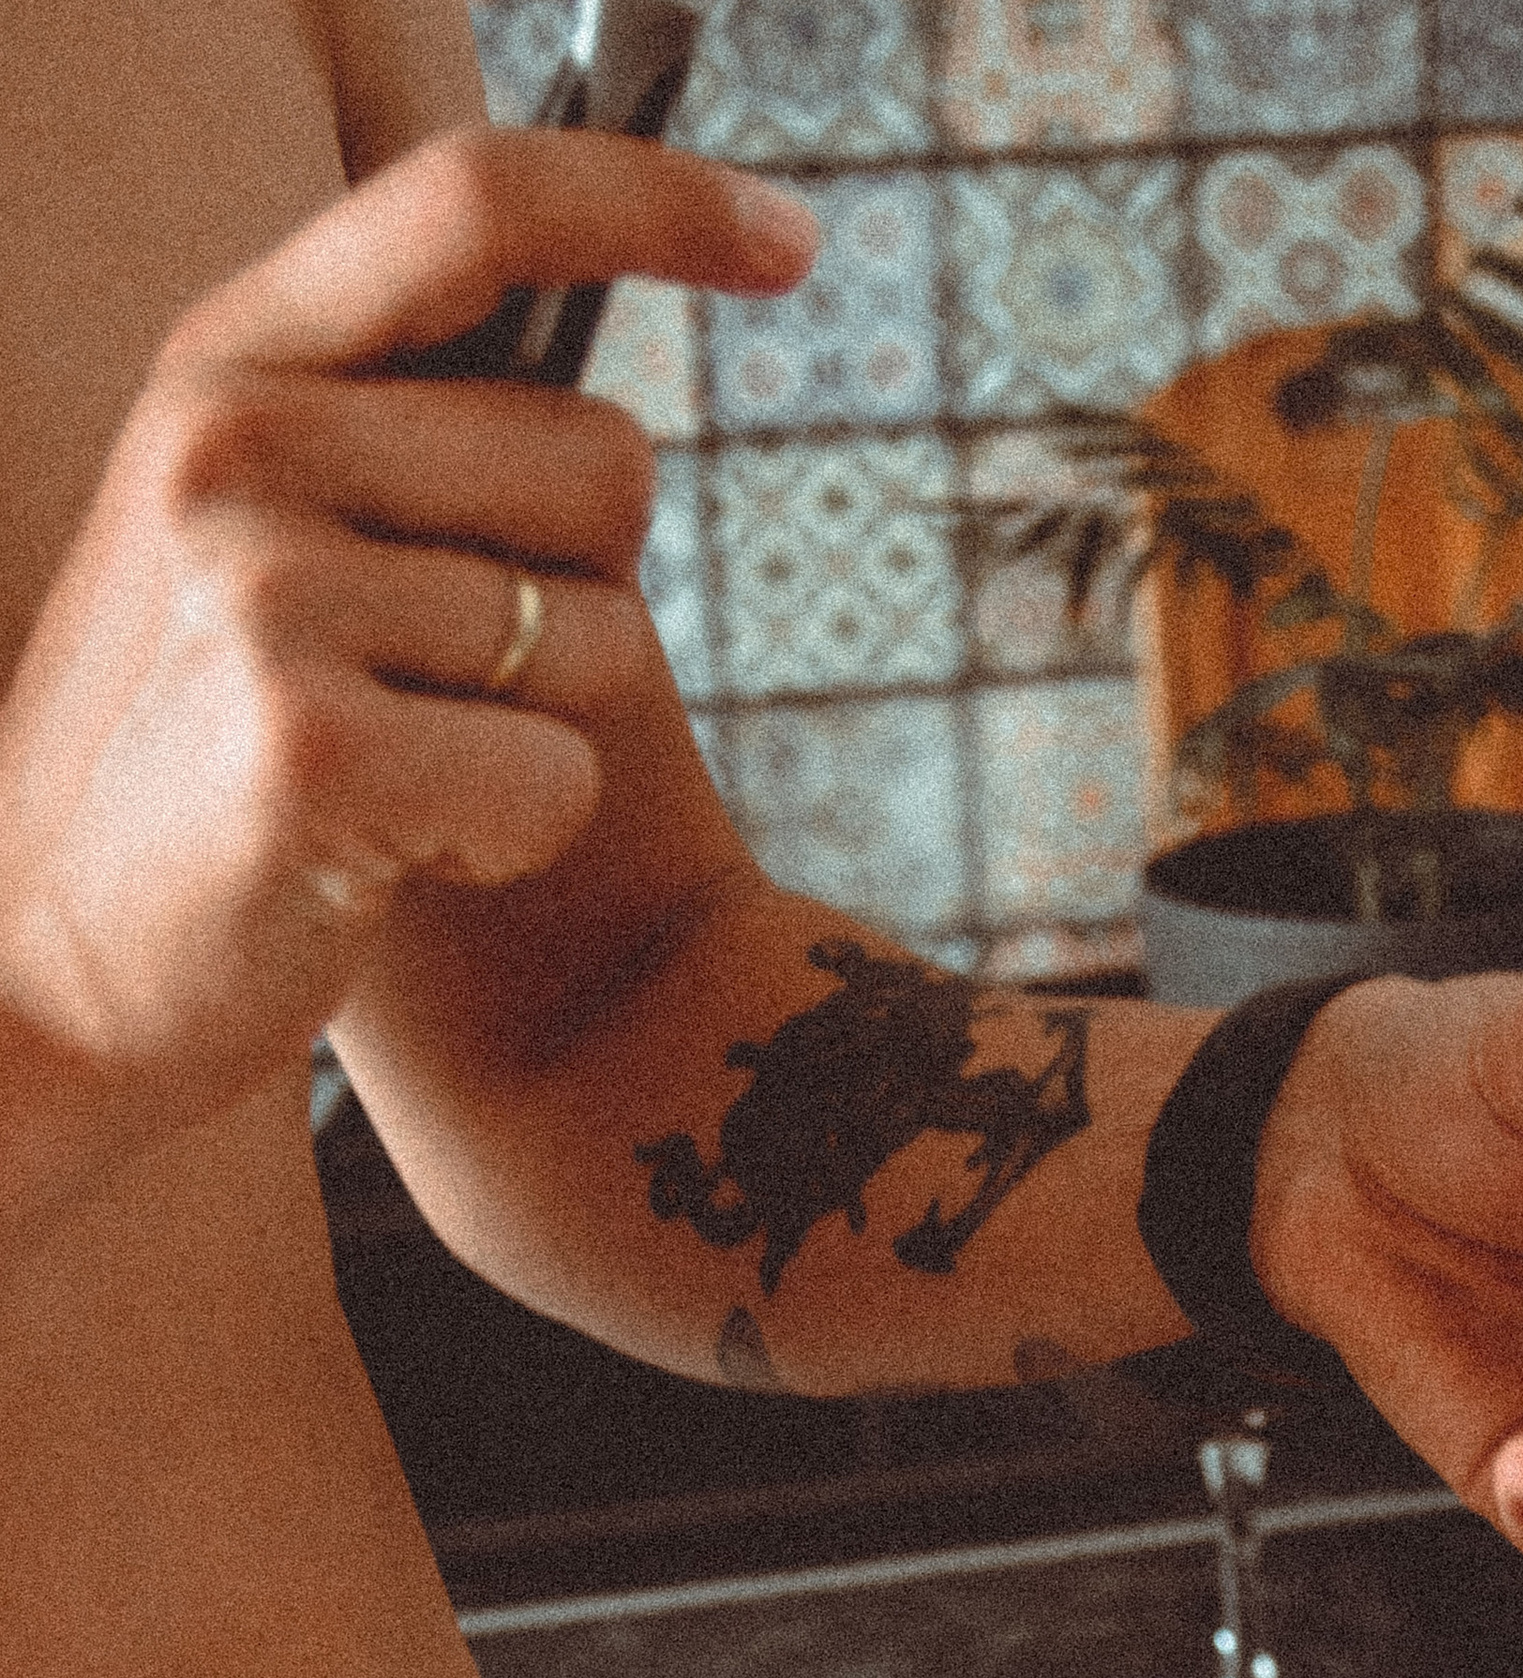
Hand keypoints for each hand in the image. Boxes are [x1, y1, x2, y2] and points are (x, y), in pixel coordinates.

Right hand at [0, 126, 814, 1205]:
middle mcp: (235, 441)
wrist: (36, 975)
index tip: (791, 236)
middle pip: (607, 466)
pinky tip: (390, 858)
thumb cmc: (195, 772)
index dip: (653, 201)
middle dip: (581, 595)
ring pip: (598, 640)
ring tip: (390, 783)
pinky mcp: (309, 747)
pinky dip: (512, 842)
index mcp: (226, 362)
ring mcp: (263, 588)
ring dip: (538, 738)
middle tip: (438, 694)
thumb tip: (605, 427)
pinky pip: (558, 779)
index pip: (473, 206)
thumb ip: (388, 447)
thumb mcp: (248, 548)